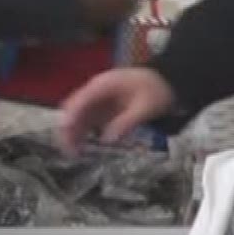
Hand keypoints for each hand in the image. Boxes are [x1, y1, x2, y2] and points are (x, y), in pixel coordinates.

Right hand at [57, 68, 175, 154]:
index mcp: (103, 85)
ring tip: (74, 153)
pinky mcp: (103, 108)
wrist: (166, 81)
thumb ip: (126, 123)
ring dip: (74, 133)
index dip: (71, 117)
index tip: (66, 133)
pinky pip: (88, 121)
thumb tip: (107, 140)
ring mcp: (98, 99)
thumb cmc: (156, 90)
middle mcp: (95, 91)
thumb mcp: (145, 108)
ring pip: (78, 116)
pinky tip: (84, 147)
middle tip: (70, 150)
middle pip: (74, 108)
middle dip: (68, 129)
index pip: (80, 100)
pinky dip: (84, 133)